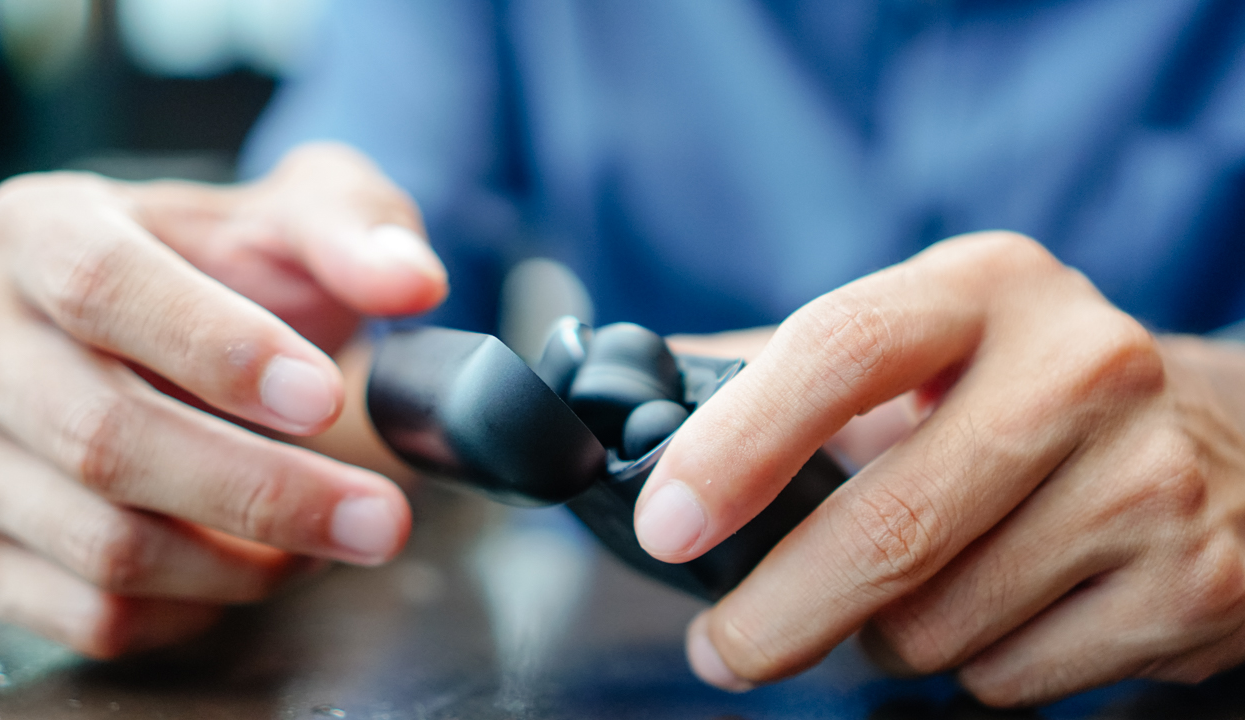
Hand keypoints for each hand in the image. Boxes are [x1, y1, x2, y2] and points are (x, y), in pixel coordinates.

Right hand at [0, 142, 446, 656]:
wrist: (196, 327)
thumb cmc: (239, 263)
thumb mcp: (304, 211)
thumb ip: (356, 231)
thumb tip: (412, 281)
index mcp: (44, 230)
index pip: (102, 286)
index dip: (216, 348)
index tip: (326, 398)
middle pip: (102, 438)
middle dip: (263, 490)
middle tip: (381, 517)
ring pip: (102, 544)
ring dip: (247, 563)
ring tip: (340, 535)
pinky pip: (95, 614)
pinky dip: (199, 608)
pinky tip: (267, 566)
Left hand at [635, 231, 1244, 705]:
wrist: (1217, 439)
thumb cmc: (1021, 389)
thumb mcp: (924, 340)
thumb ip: (782, 368)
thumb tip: (638, 401)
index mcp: (986, 287)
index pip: (838, 350)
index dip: (736, 447)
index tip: (668, 524)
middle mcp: (1082, 365)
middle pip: (887, 529)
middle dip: (775, 614)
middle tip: (724, 646)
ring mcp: (1149, 479)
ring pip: (936, 625)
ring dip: (884, 634)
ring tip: (912, 588)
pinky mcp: (1191, 585)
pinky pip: (1008, 679)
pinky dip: (971, 667)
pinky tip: (1001, 609)